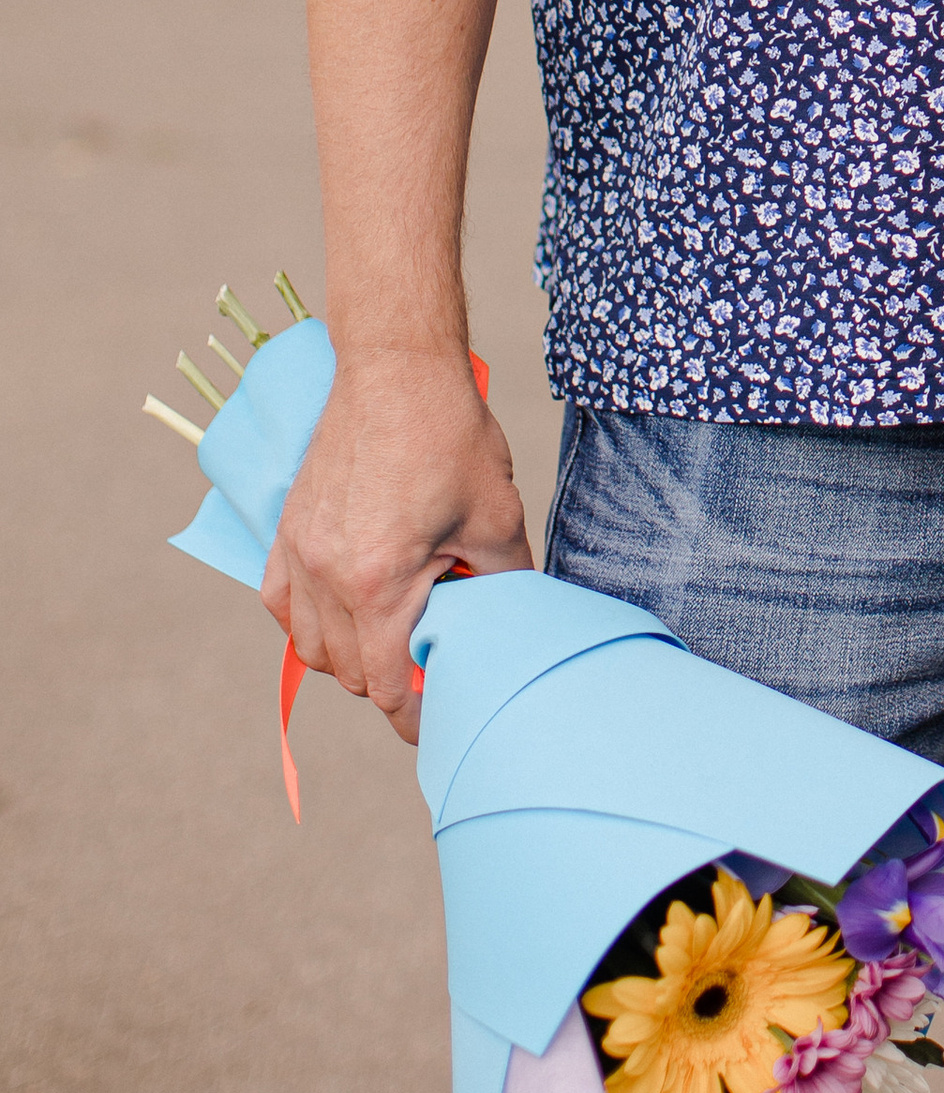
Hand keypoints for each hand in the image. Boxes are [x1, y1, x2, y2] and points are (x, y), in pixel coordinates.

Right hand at [264, 347, 532, 745]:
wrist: (396, 370)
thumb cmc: (449, 436)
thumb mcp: (497, 516)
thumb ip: (505, 581)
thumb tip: (515, 622)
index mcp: (377, 583)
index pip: (385, 685)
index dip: (414, 715)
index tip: (436, 722)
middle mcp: (325, 576)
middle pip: (346, 673)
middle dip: (387, 684)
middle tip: (426, 671)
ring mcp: (297, 552)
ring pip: (309, 646)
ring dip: (347, 658)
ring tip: (390, 640)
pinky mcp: (286, 529)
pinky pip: (280, 603)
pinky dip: (308, 621)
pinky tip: (342, 610)